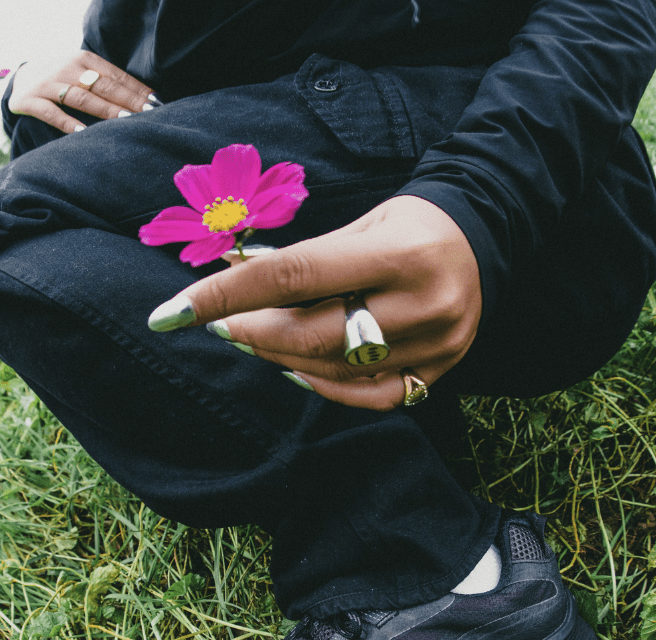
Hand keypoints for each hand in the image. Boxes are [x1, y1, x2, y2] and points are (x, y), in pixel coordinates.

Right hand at [8, 51, 157, 133]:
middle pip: (103, 87)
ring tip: (125, 121)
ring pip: (81, 98)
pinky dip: (68, 123)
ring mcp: (48, 84)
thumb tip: (147, 101)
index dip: (137, 90)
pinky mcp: (30, 101)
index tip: (157, 104)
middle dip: (128, 101)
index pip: (116, 76)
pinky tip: (83, 133)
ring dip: (105, 110)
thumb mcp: (83, 74)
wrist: (19, 78)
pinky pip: (52, 113)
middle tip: (149, 115)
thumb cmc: (62, 81)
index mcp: (84, 59)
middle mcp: (67, 68)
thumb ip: (108, 83)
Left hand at [155, 195, 481, 410]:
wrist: (482, 242)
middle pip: (311, 334)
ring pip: (334, 369)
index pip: (295, 275)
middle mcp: (422, 302)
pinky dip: (322, 386)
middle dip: (251, 331)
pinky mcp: (440, 372)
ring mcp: (436, 344)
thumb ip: (301, 260)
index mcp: (399, 251)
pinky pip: (369, 397)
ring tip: (253, 338)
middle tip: (220, 324)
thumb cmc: (408, 226)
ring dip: (279, 356)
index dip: (227, 294)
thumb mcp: (359, 226)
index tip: (173, 311)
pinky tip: (295, 367)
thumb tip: (229, 283)